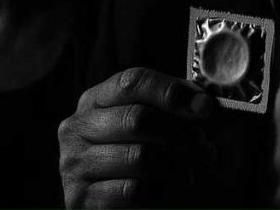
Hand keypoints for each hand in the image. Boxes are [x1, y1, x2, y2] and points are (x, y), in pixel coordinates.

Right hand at [58, 67, 216, 207]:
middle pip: (137, 118)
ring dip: (175, 166)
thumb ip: (180, 108)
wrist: (128, 205)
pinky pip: (132, 191)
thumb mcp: (160, 125)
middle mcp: (77, 127)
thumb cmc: (144, 160)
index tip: (205, 108)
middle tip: (203, 148)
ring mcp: (73, 163)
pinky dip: (161, 191)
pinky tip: (168, 191)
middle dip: (180, 134)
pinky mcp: (79, 199)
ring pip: (138, 156)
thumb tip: (204, 103)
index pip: (132, 82)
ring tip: (188, 172)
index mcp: (96, 100)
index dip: (171, 92)